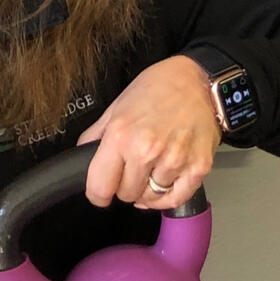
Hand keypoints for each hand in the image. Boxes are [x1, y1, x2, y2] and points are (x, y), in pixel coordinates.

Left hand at [77, 57, 220, 209]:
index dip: (96, 194)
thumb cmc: (157, 89)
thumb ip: (95, 135)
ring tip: (147, 171)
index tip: (98, 193)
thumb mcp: (116, 107)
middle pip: (125, 194)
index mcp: (121, 135)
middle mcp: (147, 151)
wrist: (197, 82)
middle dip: (122, 187)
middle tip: (128, 171)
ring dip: (146, 190)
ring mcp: (174, 161)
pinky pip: (177, 198)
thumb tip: (81, 157)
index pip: (100, 186)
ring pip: (150, 198)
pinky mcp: (198, 167)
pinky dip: (166, 198)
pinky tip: (161, 185)